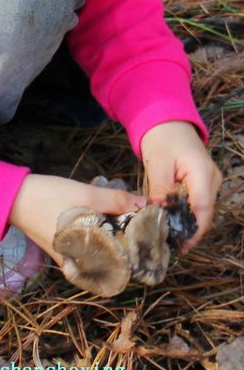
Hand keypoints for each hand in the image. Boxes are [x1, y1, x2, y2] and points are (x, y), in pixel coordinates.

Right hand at [8, 174, 145, 264]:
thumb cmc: (50, 198)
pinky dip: (99, 236)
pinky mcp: (63, 249)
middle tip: (139, 221)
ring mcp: (69, 258)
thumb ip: (117, 201)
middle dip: (129, 242)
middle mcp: (79, 266)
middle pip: (115, 259)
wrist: (14, 198)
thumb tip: (145, 205)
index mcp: (87, 259)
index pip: (125, 264)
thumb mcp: (87, 194)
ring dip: (115, 237)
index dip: (141, 249)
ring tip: (125, 218)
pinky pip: (89, 247)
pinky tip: (103, 218)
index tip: (152, 232)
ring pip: (102, 252)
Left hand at [140, 121, 221, 251]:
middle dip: (189, 231)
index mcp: (203, 173)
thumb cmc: (161, 139)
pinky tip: (173, 223)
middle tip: (170, 246)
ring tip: (169, 239)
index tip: (179, 246)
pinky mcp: (204, 183)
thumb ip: (159, 191)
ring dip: (187, 224)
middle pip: (204, 213)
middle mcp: (213, 179)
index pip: (201, 208)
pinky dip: (186, 214)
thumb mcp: (157, 164)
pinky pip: (197, 203)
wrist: (166, 122)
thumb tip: (157, 216)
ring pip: (202, 210)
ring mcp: (211, 181)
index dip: (192, 230)